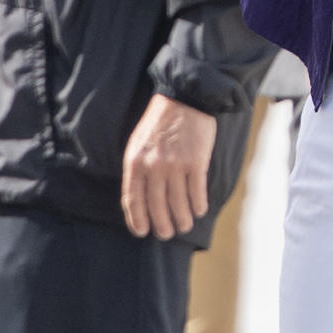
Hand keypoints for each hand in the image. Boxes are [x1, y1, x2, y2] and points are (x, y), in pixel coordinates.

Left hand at [121, 93, 216, 239]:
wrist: (183, 98)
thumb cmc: (159, 123)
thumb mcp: (138, 143)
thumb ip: (137, 169)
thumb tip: (139, 199)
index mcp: (135, 161)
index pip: (133, 198)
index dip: (137, 219)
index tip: (142, 231)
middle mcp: (154, 165)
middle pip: (156, 205)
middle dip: (162, 224)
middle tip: (166, 233)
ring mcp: (175, 164)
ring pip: (178, 202)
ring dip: (182, 219)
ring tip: (184, 226)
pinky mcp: (196, 161)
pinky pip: (196, 191)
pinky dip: (198, 204)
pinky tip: (199, 210)